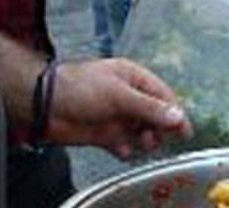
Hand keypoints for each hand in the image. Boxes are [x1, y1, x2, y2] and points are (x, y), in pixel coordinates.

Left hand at [46, 58, 191, 158]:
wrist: (45, 105)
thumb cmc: (81, 88)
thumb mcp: (119, 95)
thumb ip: (149, 108)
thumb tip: (178, 117)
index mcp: (135, 79)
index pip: (163, 97)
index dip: (174, 114)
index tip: (183, 131)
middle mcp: (129, 97)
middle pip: (155, 117)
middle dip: (158, 129)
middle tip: (153, 138)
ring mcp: (117, 116)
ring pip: (142, 133)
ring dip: (143, 141)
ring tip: (138, 143)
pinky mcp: (106, 134)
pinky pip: (124, 145)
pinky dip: (125, 150)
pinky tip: (120, 149)